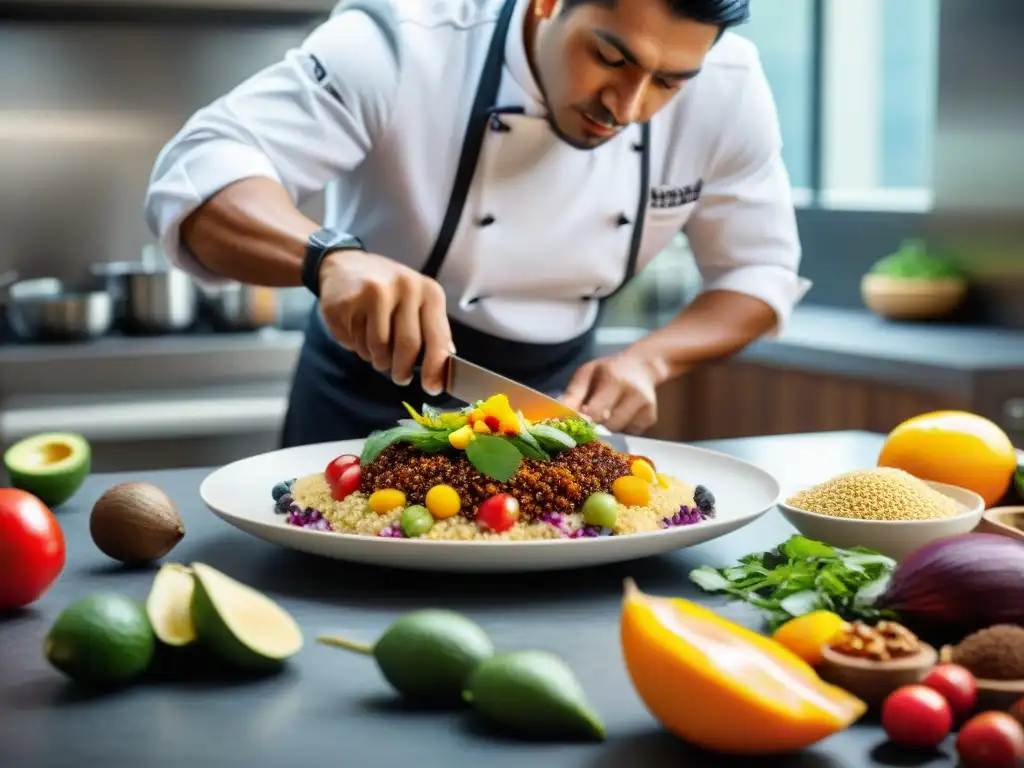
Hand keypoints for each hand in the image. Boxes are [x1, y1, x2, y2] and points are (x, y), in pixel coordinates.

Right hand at [318, 250, 453, 392]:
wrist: (343, 265)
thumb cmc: (388, 290)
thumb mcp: (418, 303)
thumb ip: (433, 330)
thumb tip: (445, 366)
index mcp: (429, 291)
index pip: (437, 338)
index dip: (434, 368)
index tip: (431, 387)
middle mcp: (405, 287)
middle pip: (407, 346)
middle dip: (402, 370)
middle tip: (400, 377)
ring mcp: (374, 292)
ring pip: (379, 348)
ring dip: (377, 359)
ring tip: (375, 349)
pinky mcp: (348, 301)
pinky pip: (355, 342)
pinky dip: (356, 346)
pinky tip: (356, 331)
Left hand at [561, 353, 662, 434]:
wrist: (642, 366)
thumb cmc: (607, 370)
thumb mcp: (587, 373)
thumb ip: (574, 394)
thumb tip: (562, 415)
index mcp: (615, 380)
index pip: (596, 412)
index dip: (583, 419)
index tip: (576, 420)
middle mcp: (634, 394)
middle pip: (607, 425)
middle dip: (595, 424)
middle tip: (590, 415)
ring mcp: (645, 407)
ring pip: (618, 431)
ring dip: (607, 426)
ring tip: (608, 410)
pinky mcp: (650, 418)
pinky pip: (628, 433)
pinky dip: (621, 427)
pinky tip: (621, 413)